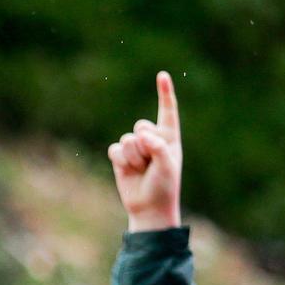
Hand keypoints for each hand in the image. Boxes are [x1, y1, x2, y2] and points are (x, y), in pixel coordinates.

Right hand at [108, 70, 182, 231]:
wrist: (148, 208)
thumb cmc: (164, 187)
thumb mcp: (167, 166)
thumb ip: (157, 147)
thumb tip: (140, 136)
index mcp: (168, 137)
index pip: (167, 111)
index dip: (164, 93)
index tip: (162, 75)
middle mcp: (152, 138)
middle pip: (141, 126)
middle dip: (144, 145)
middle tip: (151, 164)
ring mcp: (135, 147)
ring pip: (127, 140)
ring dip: (134, 158)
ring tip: (142, 171)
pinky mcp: (120, 157)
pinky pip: (115, 150)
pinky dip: (122, 161)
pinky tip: (129, 171)